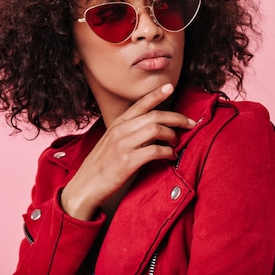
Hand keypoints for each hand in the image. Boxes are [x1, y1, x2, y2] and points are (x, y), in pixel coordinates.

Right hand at [60, 83, 195, 220]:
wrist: (85, 186)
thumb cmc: (101, 166)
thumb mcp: (111, 142)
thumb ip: (128, 132)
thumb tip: (152, 128)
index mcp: (117, 124)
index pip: (140, 104)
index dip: (156, 94)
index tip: (170, 87)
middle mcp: (120, 131)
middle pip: (154, 116)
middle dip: (176, 118)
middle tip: (190, 123)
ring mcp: (123, 145)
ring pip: (156, 130)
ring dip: (172, 135)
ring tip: (176, 142)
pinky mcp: (127, 161)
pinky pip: (155, 151)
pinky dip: (167, 152)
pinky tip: (170, 156)